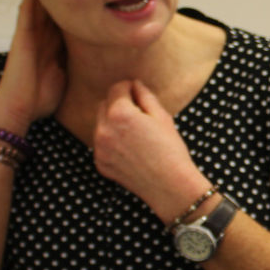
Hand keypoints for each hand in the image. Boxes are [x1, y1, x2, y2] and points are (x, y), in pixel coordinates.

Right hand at [0, 0, 65, 131]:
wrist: (18, 110)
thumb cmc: (41, 99)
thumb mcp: (66, 76)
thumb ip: (76, 65)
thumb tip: (101, 63)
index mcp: (53, 45)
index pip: (67, 19)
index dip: (77, 4)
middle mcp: (42, 37)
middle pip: (54, 8)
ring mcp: (31, 35)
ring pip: (40, 6)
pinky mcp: (21, 38)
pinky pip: (26, 14)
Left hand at [92, 80, 207, 217]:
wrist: (169, 186)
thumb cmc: (170, 149)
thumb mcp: (162, 116)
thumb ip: (145, 95)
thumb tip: (135, 84)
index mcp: (120, 113)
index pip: (116, 88)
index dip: (130, 87)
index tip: (139, 92)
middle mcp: (103, 129)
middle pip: (104, 104)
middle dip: (118, 104)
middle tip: (140, 115)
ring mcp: (99, 148)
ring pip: (101, 124)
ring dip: (113, 122)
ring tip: (136, 134)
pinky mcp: (100, 162)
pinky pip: (102, 143)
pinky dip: (112, 141)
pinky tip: (131, 150)